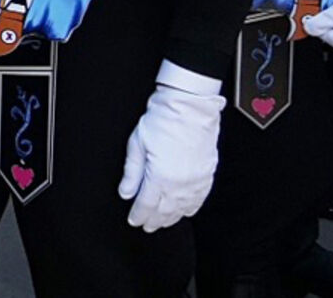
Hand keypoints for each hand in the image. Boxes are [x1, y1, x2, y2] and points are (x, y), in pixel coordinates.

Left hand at [117, 61, 223, 231]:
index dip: (138, 214)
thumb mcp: (137, 144)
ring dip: (171, 217)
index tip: (133, 220)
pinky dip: (189, 208)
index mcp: (161, 176)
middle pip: (165, 210)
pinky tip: (184, 211)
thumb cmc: (163, 120)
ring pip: (182, 208)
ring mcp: (196, 180)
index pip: (147, 204)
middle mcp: (181, 183)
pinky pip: (199, 199)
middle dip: (154, 220)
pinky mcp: (207, 175)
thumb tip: (125, 192)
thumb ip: (132, 172)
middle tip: (146, 226)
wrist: (190, 108)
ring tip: (161, 222)